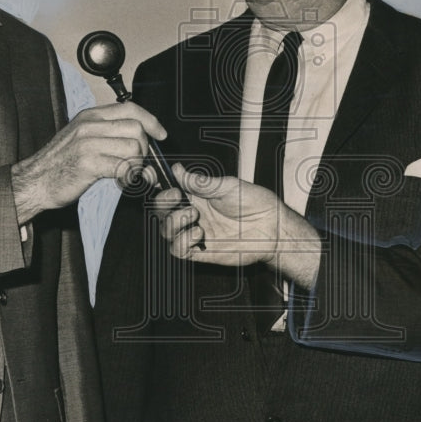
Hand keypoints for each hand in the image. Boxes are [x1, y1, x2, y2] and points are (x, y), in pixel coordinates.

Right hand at [11, 103, 165, 223]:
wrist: (34, 181)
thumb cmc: (59, 163)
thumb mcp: (81, 137)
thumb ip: (107, 132)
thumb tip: (139, 137)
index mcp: (90, 116)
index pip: (130, 108)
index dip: (151, 121)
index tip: (160, 134)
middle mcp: (89, 126)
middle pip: (136, 128)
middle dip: (144, 148)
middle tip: (137, 162)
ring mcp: (88, 144)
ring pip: (133, 148)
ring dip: (137, 165)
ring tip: (126, 173)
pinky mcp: (88, 164)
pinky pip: (123, 167)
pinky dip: (128, 177)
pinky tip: (120, 181)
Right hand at [155, 164, 321, 287]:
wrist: (271, 227)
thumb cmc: (255, 202)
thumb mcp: (228, 186)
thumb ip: (201, 182)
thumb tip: (177, 169)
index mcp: (197, 194)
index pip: (168, 188)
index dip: (155, 183)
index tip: (149, 175)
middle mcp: (193, 213)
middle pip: (160, 210)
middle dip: (162, 203)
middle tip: (178, 197)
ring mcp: (195, 232)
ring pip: (165, 231)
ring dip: (173, 222)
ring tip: (193, 217)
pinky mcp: (201, 251)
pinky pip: (177, 250)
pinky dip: (181, 242)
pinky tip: (198, 234)